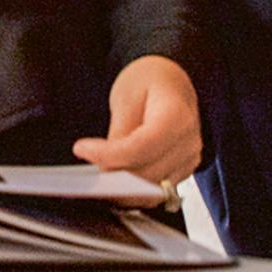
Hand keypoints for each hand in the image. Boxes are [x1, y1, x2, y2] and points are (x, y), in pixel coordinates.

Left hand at [71, 55, 200, 185]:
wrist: (170, 81)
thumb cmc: (149, 81)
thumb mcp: (126, 96)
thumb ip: (119, 132)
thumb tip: (107, 166)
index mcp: (177, 116)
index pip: (141, 147)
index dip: (109, 155)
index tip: (81, 148)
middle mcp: (189, 142)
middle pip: (146, 173)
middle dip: (112, 174)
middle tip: (84, 163)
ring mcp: (189, 159)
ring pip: (151, 189)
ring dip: (122, 187)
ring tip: (97, 167)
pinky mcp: (183, 171)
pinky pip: (156, 190)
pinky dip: (134, 188)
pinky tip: (116, 172)